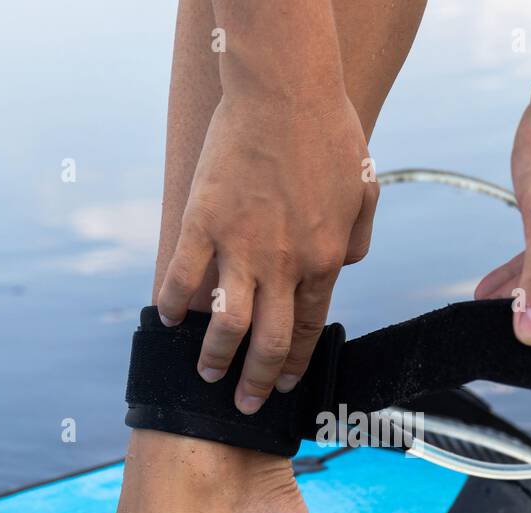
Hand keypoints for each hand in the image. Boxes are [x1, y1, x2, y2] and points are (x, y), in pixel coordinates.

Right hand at [158, 90, 376, 412]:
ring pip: (225, 323)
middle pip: (269, 342)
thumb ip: (357, 240)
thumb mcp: (362, 191)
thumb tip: (345, 269)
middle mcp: (283, 264)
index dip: (295, 365)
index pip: (308, 330)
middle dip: (256, 381)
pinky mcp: (203, 222)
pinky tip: (168, 319)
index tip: (283, 386)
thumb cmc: (329, 135)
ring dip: (214, 356)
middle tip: (243, 402)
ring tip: (206, 372)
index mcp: (324, 260)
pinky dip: (171, 304)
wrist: (286, 92)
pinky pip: (181, 276)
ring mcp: (239, 246)